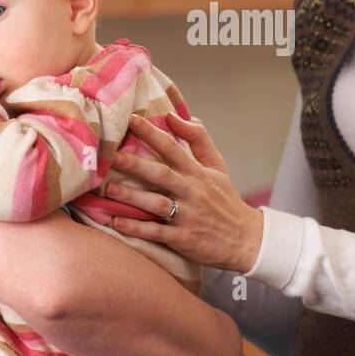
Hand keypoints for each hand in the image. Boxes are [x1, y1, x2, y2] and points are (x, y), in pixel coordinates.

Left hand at [105, 112, 263, 273]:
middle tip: (111, 156)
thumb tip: (175, 116)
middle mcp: (193, 192)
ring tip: (108, 189)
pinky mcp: (184, 239)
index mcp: (198, 173)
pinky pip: (157, 232)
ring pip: (157, 204)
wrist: (246, 239)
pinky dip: (137, 228)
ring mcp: (188, 216)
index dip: (153, 133)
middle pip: (161, 174)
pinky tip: (117, 222)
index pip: (173, 148)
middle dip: (135, 164)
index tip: (133, 120)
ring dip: (131, 196)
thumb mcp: (218, 166)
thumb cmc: (226, 199)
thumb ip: (198, 139)